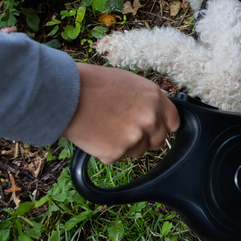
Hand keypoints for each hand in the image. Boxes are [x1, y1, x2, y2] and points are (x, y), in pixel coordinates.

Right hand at [62, 63, 179, 163]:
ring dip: (126, 146)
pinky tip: (96, 134)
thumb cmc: (94, 84)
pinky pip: (116, 158)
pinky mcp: (116, 153)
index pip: (173, 122)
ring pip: (137, 152)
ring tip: (106, 128)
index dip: (163, 126)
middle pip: (158, 141)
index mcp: (155, 99)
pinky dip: (106, 151)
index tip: (155, 128)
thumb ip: (149, 100)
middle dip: (144, 138)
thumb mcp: (131, 82)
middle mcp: (149, 119)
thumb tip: (158, 114)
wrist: (66, 94)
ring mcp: (134, 138)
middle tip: (124, 129)